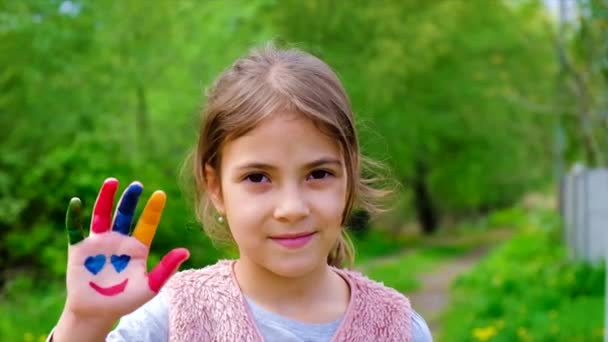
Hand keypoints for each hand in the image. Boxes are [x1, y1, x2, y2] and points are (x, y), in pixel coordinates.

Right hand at [63, 178, 189, 320]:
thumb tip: (185, 252)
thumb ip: (166, 269)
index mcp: (137, 247)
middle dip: (130, 199)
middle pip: (125, 214)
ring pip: (102, 215)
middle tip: (137, 185)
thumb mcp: (150, 286)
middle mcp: (119, 240)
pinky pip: (75, 229)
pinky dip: (74, 216)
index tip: (160, 194)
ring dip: (105, 198)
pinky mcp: (79, 249)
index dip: (153, 210)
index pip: (147, 224)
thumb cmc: (126, 300)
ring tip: (112, 182)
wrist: (97, 313)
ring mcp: (99, 243)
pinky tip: (76, 202)